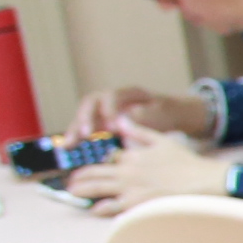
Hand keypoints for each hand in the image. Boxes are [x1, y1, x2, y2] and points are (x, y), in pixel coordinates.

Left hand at [66, 117, 234, 210]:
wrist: (202, 181)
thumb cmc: (186, 162)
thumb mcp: (162, 141)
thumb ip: (140, 131)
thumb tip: (120, 120)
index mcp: (133, 155)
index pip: (110, 158)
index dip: (101, 162)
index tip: (94, 165)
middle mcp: (126, 170)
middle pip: (95, 172)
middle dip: (81, 175)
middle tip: (71, 180)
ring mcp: (129, 187)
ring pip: (97, 187)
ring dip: (81, 189)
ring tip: (72, 191)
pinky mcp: (135, 203)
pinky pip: (111, 206)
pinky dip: (100, 208)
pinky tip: (93, 209)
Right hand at [68, 85, 210, 140]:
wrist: (174, 114)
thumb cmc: (169, 112)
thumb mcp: (163, 111)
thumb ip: (144, 115)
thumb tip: (120, 122)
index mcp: (129, 93)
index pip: (110, 96)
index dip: (108, 110)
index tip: (111, 126)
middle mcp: (112, 98)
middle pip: (91, 103)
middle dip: (84, 118)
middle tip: (83, 134)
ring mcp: (105, 110)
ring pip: (85, 116)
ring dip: (75, 129)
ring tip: (69, 145)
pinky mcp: (102, 122)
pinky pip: (88, 128)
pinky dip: (79, 137)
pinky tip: (72, 149)